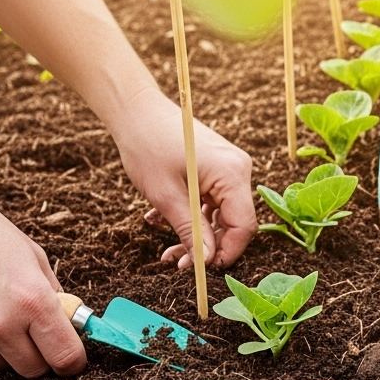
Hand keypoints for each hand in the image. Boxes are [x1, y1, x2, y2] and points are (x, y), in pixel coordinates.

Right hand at [0, 184, 86, 376]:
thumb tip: (68, 323)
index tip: (71, 357)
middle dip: (41, 356)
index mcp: (32, 301)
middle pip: (34, 370)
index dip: (73, 361)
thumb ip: (53, 295)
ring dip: (6, 349)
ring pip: (2, 365)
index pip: (66, 357)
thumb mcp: (33, 256)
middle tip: (35, 333)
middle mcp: (0, 325)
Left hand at [114, 92, 256, 269]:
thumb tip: (205, 260)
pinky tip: (162, 219)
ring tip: (166, 247)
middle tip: (176, 261)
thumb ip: (190, 230)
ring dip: (195, 233)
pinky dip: (191, 215)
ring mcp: (229, 168)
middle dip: (206, 246)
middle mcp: (238, 170)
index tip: (202, 269)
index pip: (244, 225)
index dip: (227, 252)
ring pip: (220, 214)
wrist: (136, 109)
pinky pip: (211, 201)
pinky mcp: (217, 168)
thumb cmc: (147, 145)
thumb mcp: (166, 196)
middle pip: (233, 221)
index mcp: (232, 174)